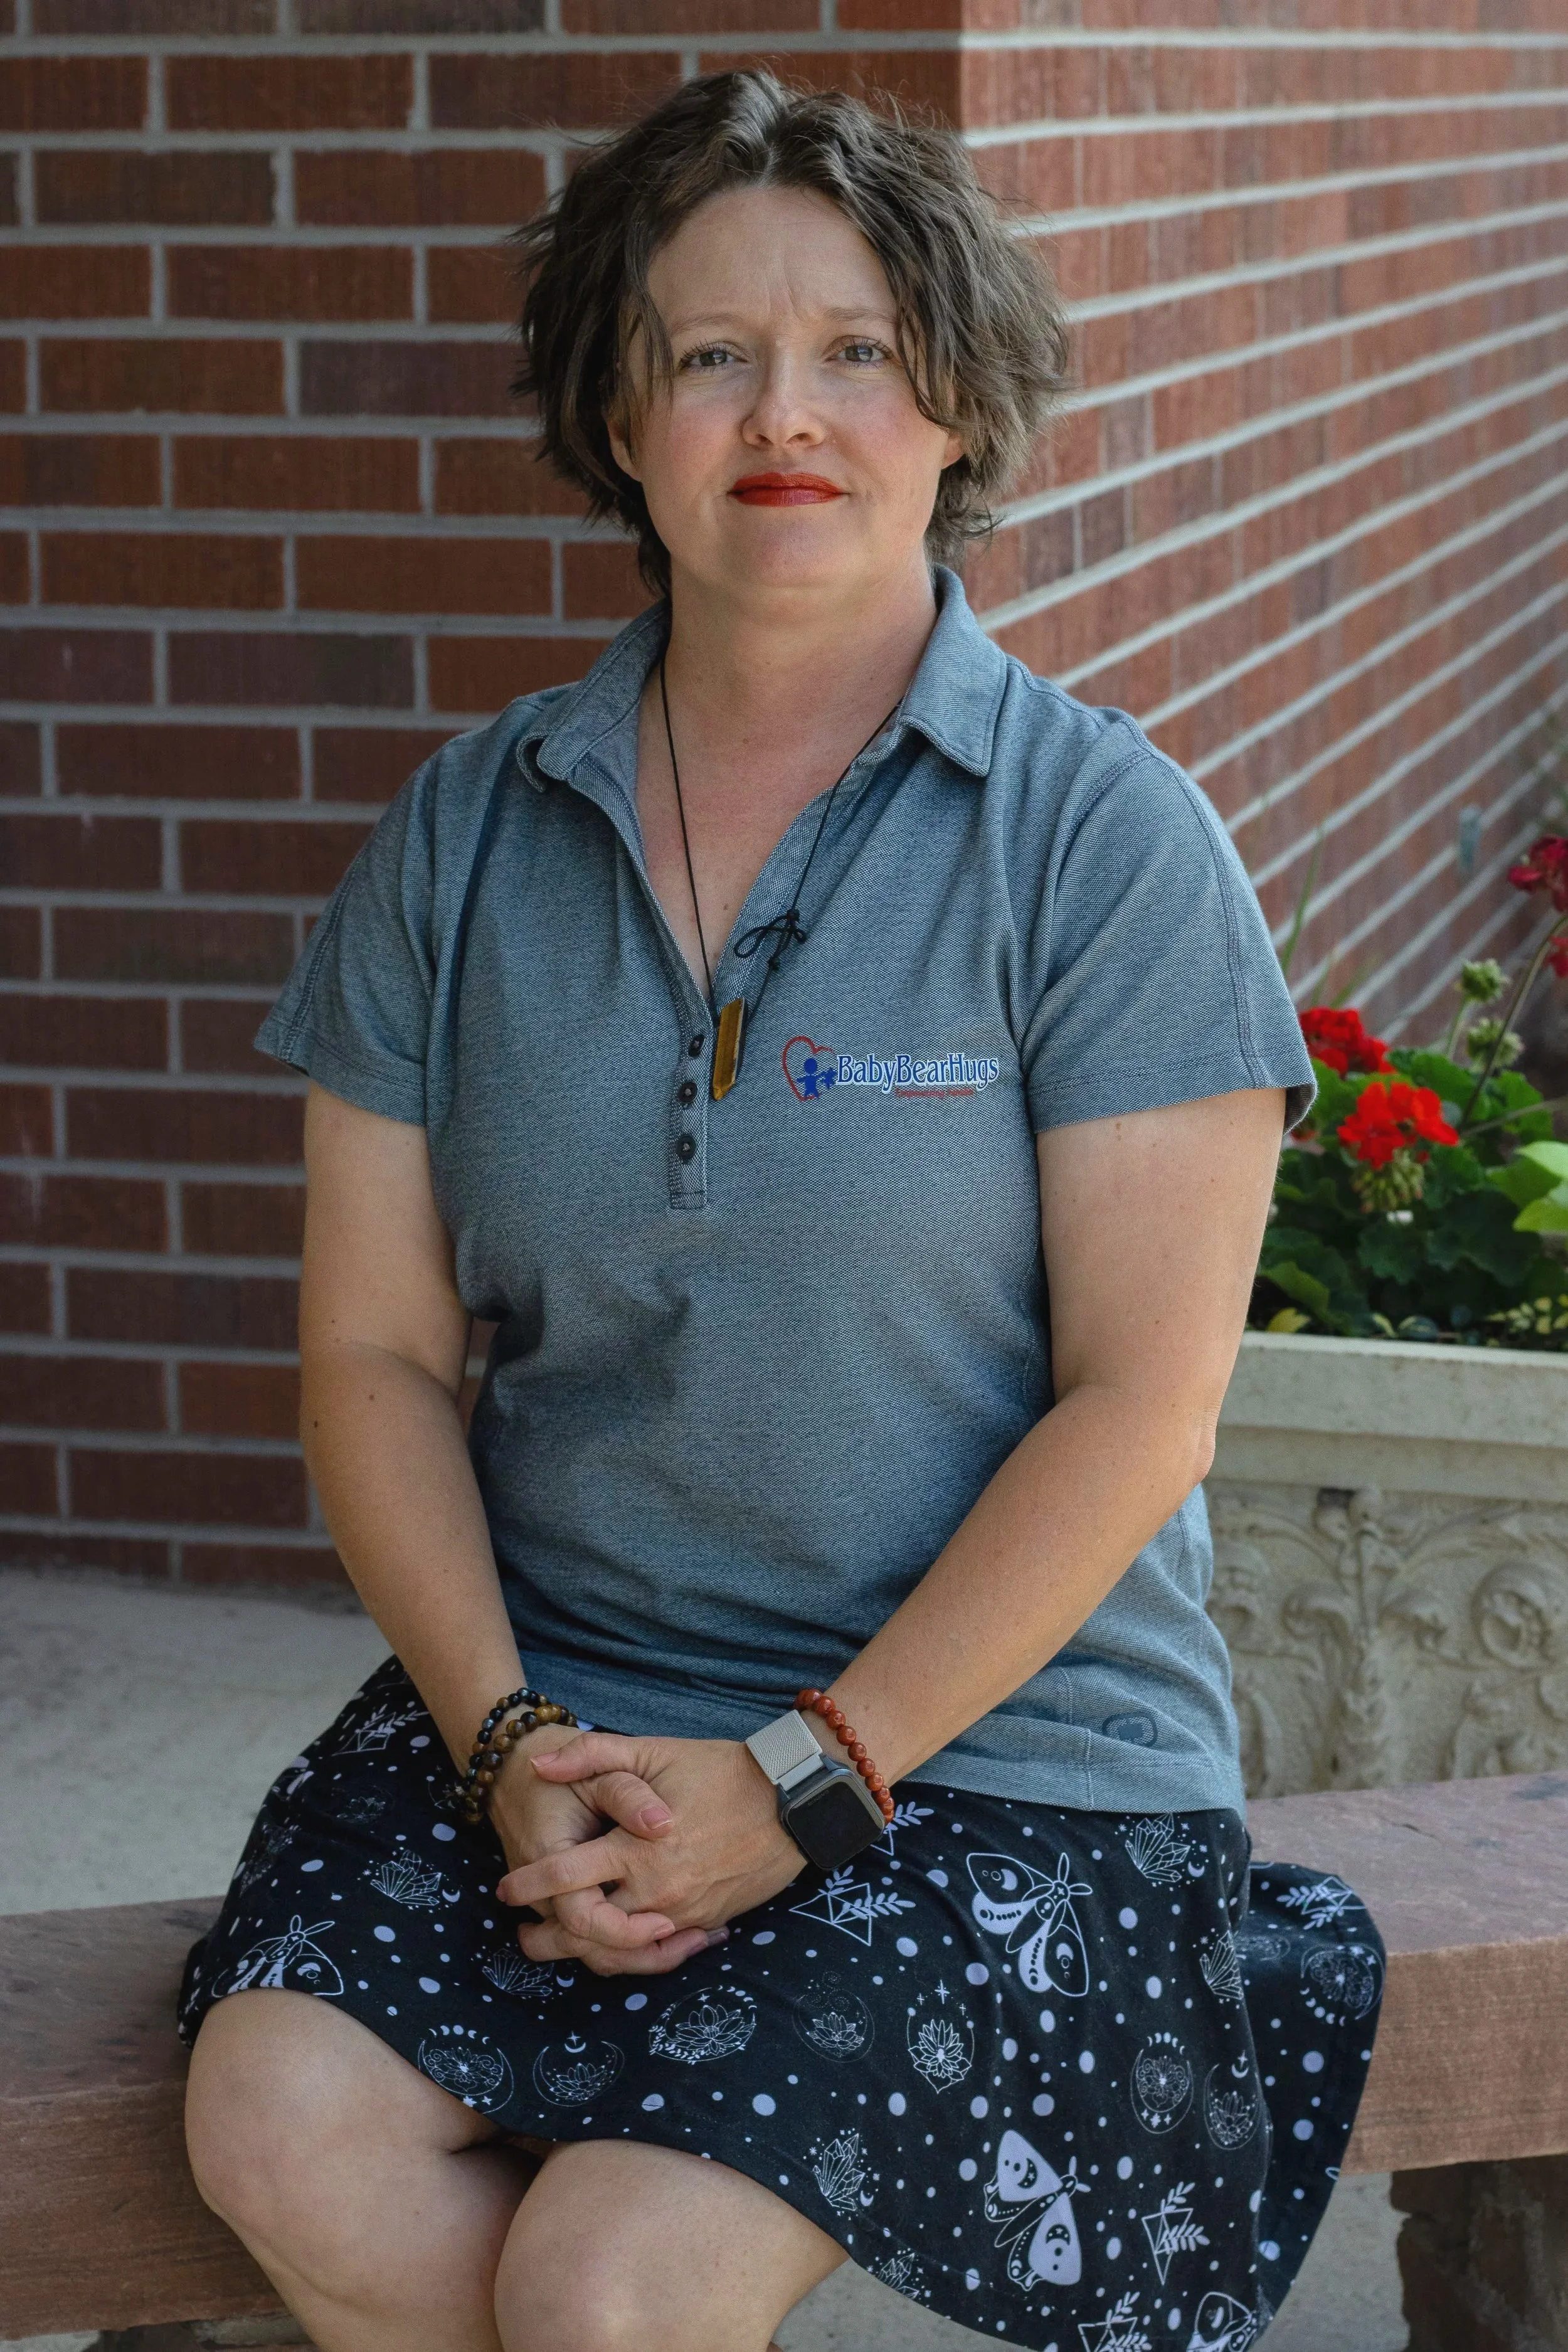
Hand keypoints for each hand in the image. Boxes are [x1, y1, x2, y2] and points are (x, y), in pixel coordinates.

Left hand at [497, 1732, 806, 1973]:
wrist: (794, 1801)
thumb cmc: (721, 1770)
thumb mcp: (654, 1750)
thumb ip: (592, 1754)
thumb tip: (538, 1765)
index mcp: (636, 1850)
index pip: (564, 1878)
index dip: (526, 1886)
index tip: (505, 1889)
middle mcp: (656, 1892)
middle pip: (586, 1931)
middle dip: (547, 1937)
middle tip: (521, 1933)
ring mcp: (684, 1914)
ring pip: (621, 1951)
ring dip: (586, 1951)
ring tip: (561, 1941)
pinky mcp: (706, 1922)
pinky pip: (658, 1951)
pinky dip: (631, 1950)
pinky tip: (614, 1938)